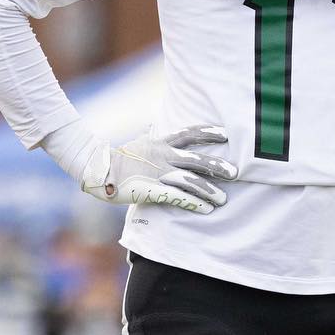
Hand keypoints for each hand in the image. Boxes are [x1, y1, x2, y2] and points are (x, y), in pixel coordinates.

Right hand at [83, 125, 237, 213]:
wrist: (98, 170)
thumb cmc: (118, 158)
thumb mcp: (138, 143)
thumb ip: (149, 136)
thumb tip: (151, 126)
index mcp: (160, 144)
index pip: (188, 134)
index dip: (207, 132)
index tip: (225, 133)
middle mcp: (163, 157)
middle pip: (196, 159)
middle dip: (216, 166)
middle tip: (236, 172)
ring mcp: (158, 174)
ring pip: (190, 181)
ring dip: (209, 190)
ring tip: (224, 198)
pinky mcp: (153, 191)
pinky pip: (178, 197)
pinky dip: (194, 203)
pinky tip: (207, 209)